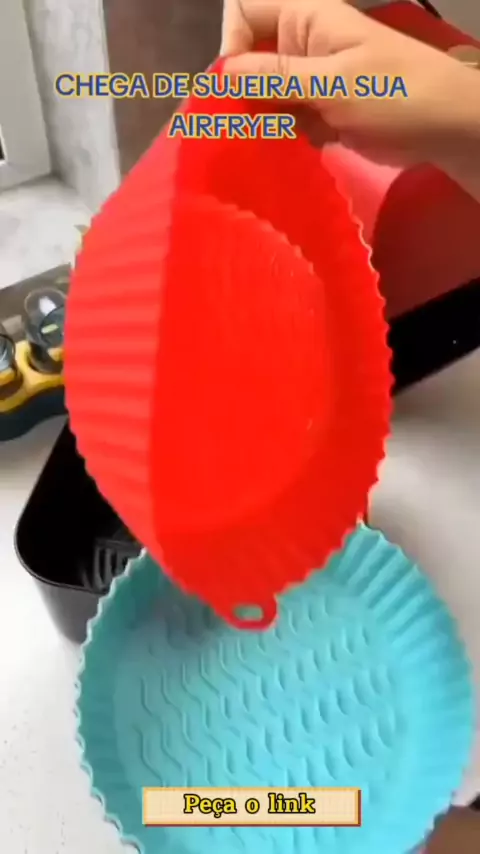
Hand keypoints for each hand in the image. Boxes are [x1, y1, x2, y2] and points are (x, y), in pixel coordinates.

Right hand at [221, 0, 479, 167]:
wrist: (444, 127)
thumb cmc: (395, 93)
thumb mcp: (334, 83)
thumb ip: (276, 78)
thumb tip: (223, 74)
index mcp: (304, 17)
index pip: (243, 10)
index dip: (231, 43)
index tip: (240, 86)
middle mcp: (299, 43)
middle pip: (247, 57)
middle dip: (246, 91)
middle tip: (259, 125)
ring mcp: (308, 79)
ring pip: (263, 93)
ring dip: (266, 119)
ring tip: (285, 138)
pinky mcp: (317, 111)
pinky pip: (284, 119)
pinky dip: (286, 136)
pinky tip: (302, 147)